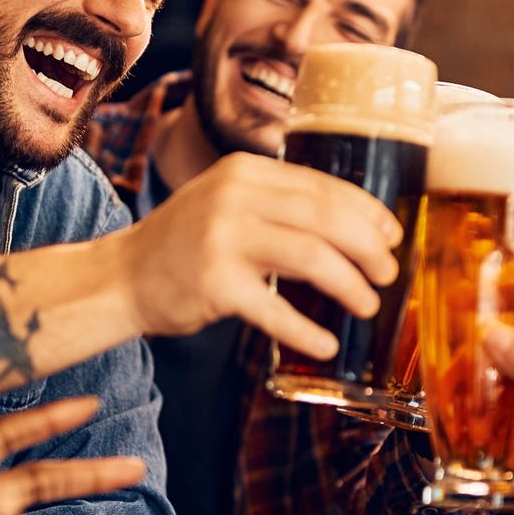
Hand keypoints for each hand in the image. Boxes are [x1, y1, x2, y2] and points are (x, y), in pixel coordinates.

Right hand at [107, 153, 403, 361]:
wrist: (121, 277)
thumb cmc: (184, 245)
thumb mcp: (227, 203)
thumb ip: (277, 204)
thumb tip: (355, 225)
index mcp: (245, 171)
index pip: (323, 187)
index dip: (367, 213)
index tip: (392, 235)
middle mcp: (234, 197)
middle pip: (326, 218)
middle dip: (368, 248)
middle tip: (388, 273)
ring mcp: (222, 238)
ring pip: (311, 257)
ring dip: (349, 284)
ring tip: (368, 304)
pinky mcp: (213, 283)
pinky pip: (274, 309)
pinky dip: (305, 330)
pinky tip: (325, 343)